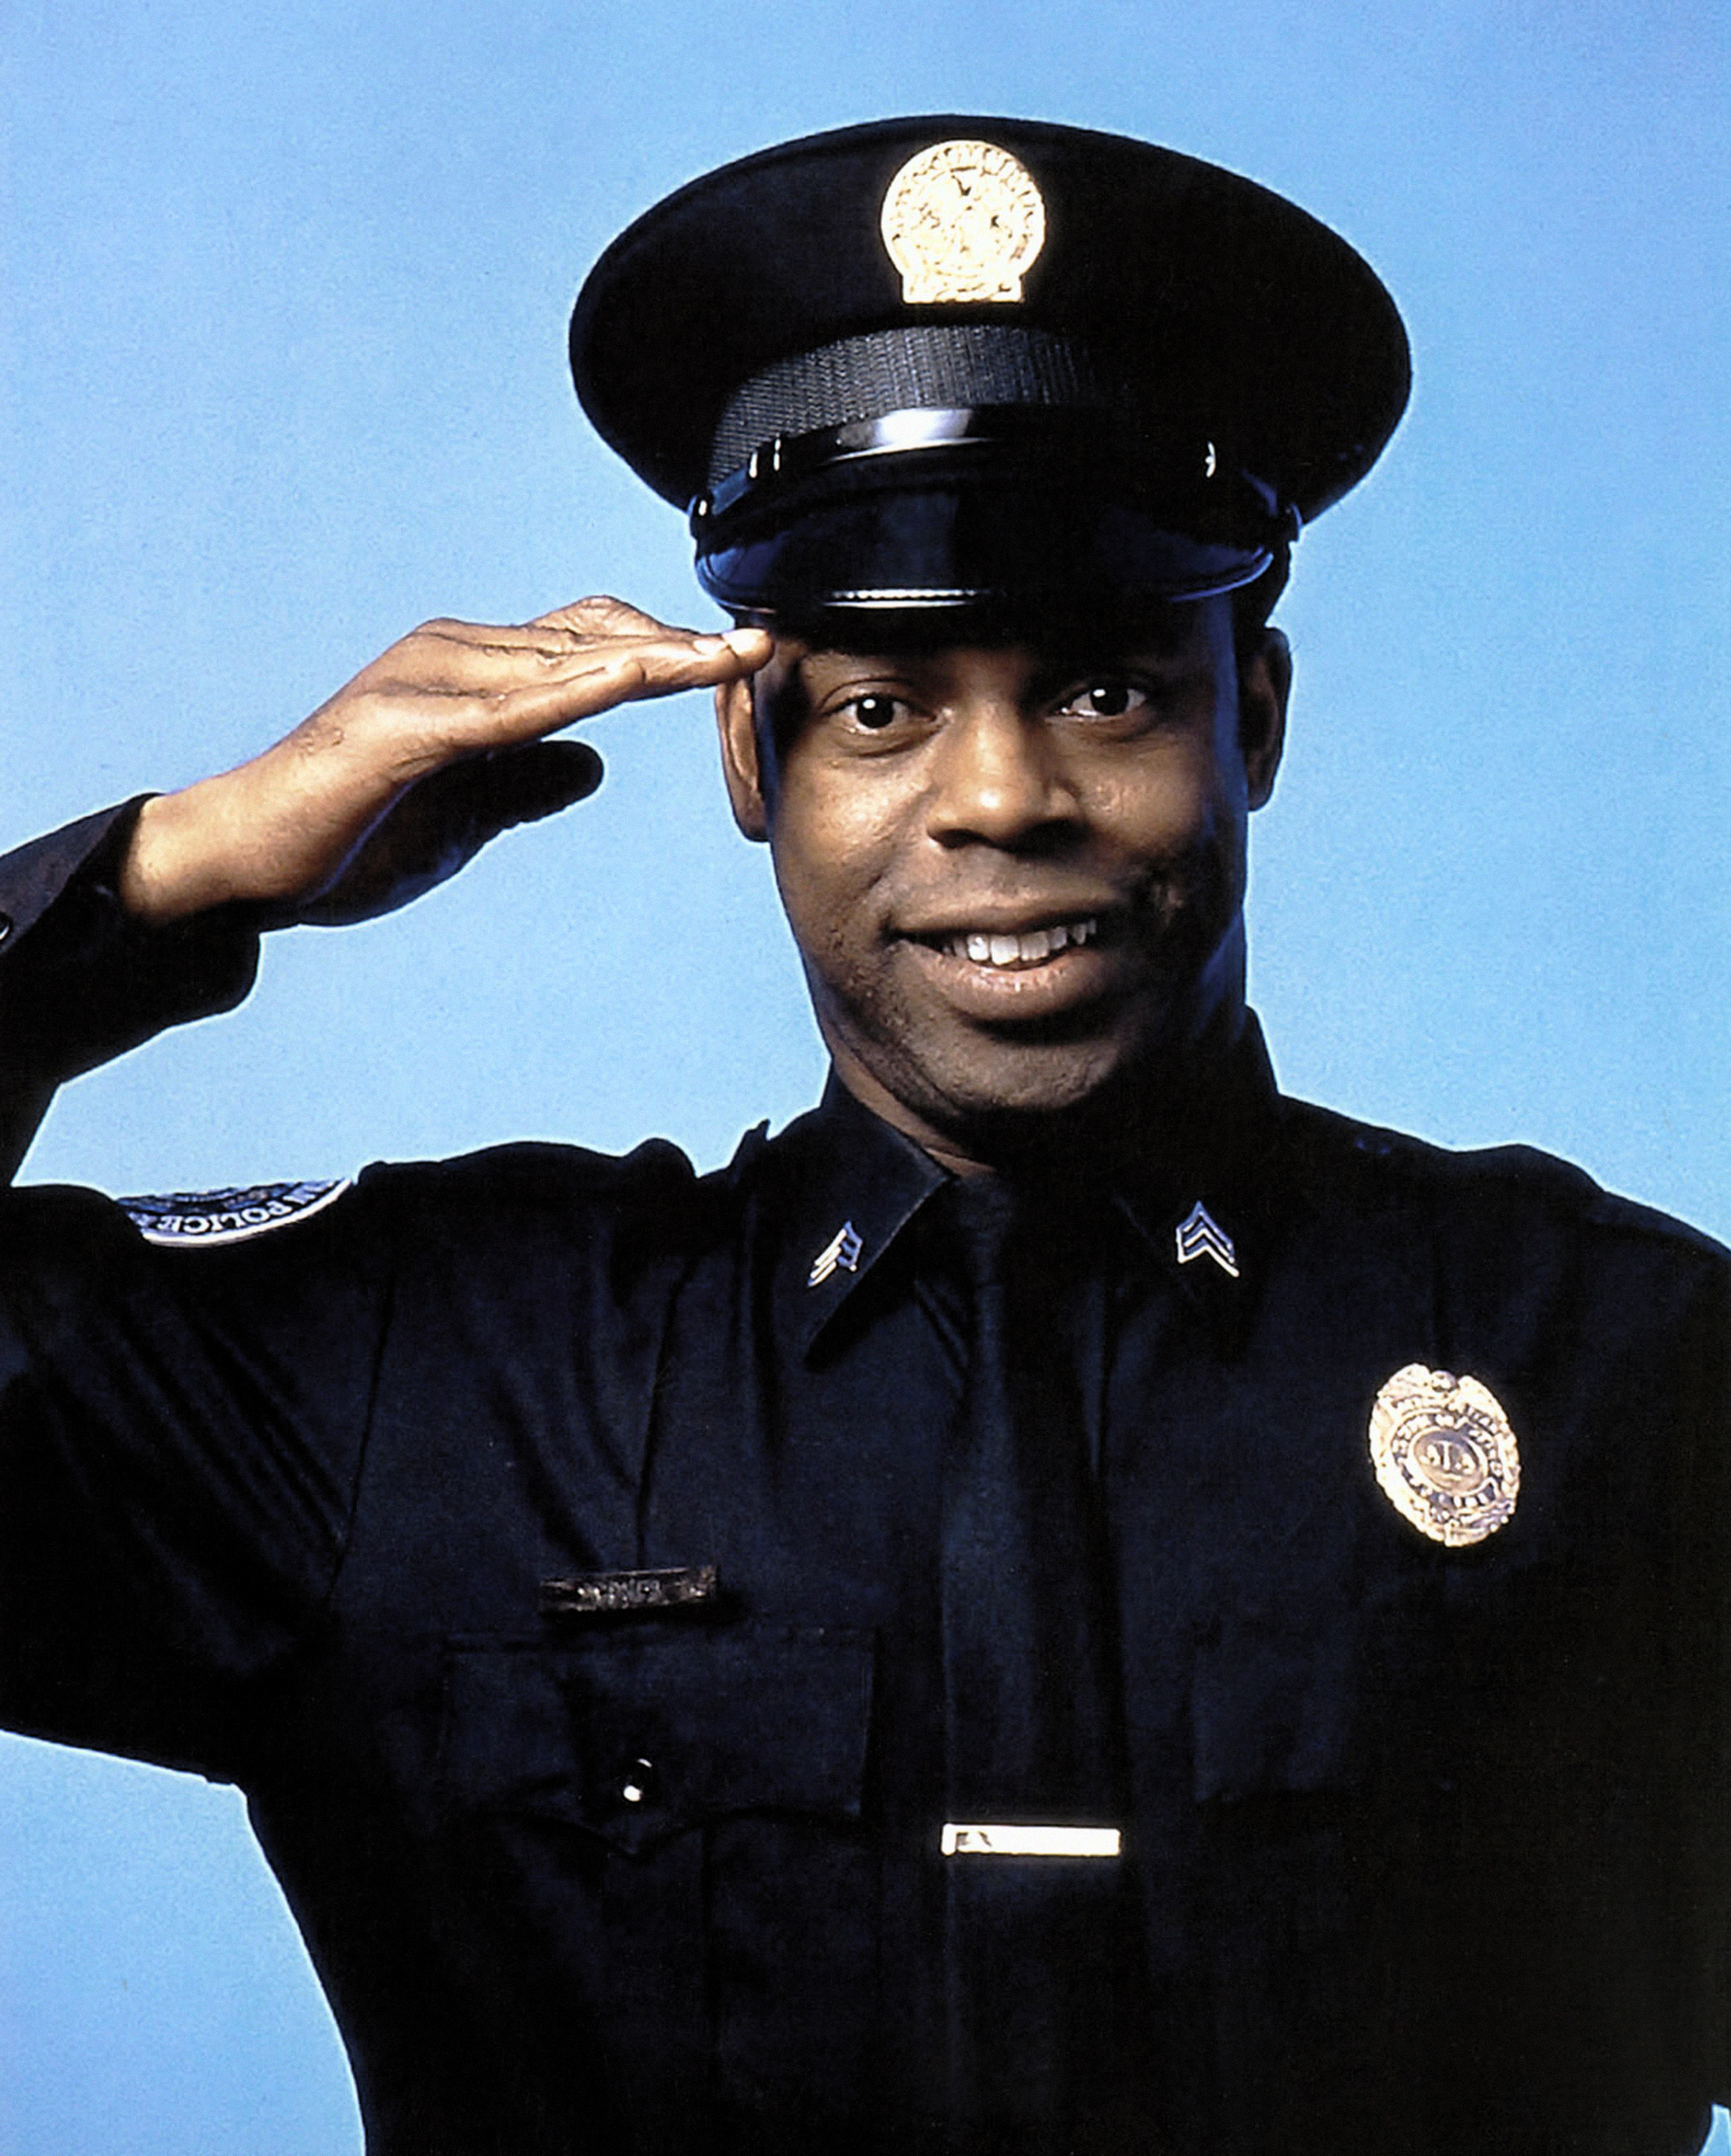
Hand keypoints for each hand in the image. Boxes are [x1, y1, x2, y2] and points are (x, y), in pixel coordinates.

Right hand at [119, 598, 771, 925]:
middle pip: (589, 639)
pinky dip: (572, 692)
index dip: (665, 647)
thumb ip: (527, 781)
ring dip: (650, 658)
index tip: (741, 655)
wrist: (245, 862)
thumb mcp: (469, 813)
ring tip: (729, 654)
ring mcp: (425, 685)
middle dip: (680, 645)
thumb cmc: (348, 834)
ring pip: (558, 662)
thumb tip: (595, 763)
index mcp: (473, 674)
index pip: (587, 644)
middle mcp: (453, 657)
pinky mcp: (401, 730)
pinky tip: (633, 683)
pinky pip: (504, 708)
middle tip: (764, 642)